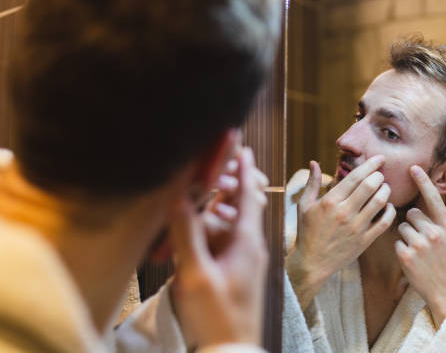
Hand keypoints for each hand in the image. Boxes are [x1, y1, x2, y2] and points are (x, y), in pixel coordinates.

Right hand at [170, 148, 268, 347]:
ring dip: (206, 222)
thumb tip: (179, 194)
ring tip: (187, 222)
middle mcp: (251, 246)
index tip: (240, 146)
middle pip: (235, 208)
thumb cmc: (217, 316)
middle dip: (218, 193)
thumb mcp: (196, 273)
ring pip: (225, 228)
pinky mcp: (237, 272)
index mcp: (247, 241)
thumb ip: (187, 232)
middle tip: (204, 177)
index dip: (242, 168)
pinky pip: (223, 245)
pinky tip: (189, 247)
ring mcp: (245, 260)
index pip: (247, 194)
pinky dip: (206, 241)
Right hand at [286, 155, 395, 309]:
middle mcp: (344, 213)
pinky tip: (388, 206)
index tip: (378, 158)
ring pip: (380, 202)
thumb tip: (314, 162)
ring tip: (384, 188)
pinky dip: (390, 211)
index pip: (355, 177)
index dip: (370, 165)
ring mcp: (356, 228)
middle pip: (370, 186)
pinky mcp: (364, 241)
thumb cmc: (307, 232)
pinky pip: (385, 222)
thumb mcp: (304, 206)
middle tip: (381, 174)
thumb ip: (311, 183)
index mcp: (329, 202)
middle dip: (379, 175)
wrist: (312, 263)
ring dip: (386, 191)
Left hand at [394, 165, 445, 328]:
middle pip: (412, 213)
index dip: (423, 181)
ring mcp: (419, 244)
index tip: (413, 167)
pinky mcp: (406, 256)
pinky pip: (397, 242)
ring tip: (420, 252)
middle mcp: (434, 233)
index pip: (433, 198)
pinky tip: (413, 260)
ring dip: (407, 236)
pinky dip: (402, 249)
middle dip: (414, 222)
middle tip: (424, 239)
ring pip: (403, 227)